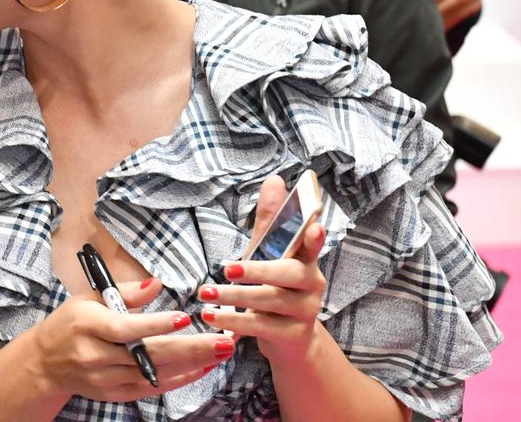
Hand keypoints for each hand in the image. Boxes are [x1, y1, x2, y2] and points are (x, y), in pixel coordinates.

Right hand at [29, 279, 223, 402]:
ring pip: (155, 373)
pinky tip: (200, 369)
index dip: (155, 325)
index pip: (125, 328)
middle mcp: (96, 355)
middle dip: (189, 348)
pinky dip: (178, 380)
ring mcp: (106, 378)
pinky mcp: (114, 394)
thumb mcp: (89, 298)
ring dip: (191, 364)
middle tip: (222, 341)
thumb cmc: (70, 323)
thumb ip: (125, 292)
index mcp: (88, 325)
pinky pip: (151, 389)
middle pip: (147, 354)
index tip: (183, 319)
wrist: (45, 362)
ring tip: (220, 353)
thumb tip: (156, 284)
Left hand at [196, 175, 326, 366]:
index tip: (314, 228)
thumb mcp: (268, 252)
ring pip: (269, 301)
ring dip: (234, 298)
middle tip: (227, 269)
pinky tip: (212, 317)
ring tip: (205, 294)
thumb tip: (275, 180)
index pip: (311, 245)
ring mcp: (305, 311)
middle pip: (287, 274)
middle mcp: (311, 284)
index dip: (313, 238)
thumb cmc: (274, 288)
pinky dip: (235, 322)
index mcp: (305, 260)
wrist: (289, 341)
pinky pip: (261, 326)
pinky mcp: (293, 335)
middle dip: (257, 270)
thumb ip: (271, 220)